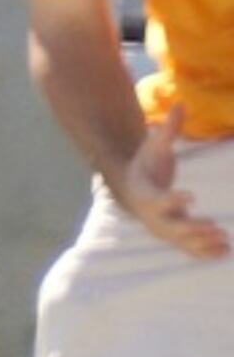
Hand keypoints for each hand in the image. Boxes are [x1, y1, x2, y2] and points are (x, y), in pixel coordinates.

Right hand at [115, 116, 232, 259]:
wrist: (132, 190)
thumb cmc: (146, 166)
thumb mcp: (153, 147)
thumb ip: (168, 130)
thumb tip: (181, 103)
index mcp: (146, 194)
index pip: (158, 199)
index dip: (174, 199)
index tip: (193, 197)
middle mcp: (152, 216)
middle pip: (171, 226)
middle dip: (192, 229)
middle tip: (214, 226)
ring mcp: (162, 229)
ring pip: (182, 241)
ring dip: (203, 243)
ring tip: (226, 240)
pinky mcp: (172, 236)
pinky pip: (188, 248)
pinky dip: (204, 252)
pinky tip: (225, 252)